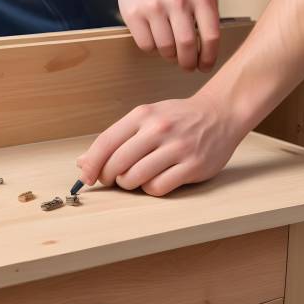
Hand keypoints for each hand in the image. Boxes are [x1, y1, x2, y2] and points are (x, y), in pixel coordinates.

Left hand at [76, 93, 245, 195]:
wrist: (220, 113)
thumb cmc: (178, 118)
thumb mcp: (146, 118)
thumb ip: (116, 138)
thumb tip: (83, 162)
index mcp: (143, 115)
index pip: (106, 142)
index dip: (91, 163)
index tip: (86, 176)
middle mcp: (159, 129)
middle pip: (117, 163)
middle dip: (108, 177)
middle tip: (112, 179)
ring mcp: (177, 148)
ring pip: (136, 177)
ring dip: (129, 184)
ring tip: (134, 178)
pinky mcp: (193, 166)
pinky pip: (158, 187)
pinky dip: (150, 189)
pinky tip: (154, 180)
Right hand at [114, 0, 218, 70]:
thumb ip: (206, 14)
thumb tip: (208, 52)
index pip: (211, 36)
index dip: (209, 57)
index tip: (205, 67)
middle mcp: (178, 0)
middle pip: (187, 46)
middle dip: (188, 63)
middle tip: (187, 67)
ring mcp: (153, 6)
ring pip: (165, 48)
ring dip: (169, 56)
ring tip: (170, 50)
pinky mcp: (133, 13)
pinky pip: (146, 45)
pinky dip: (152, 48)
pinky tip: (154, 38)